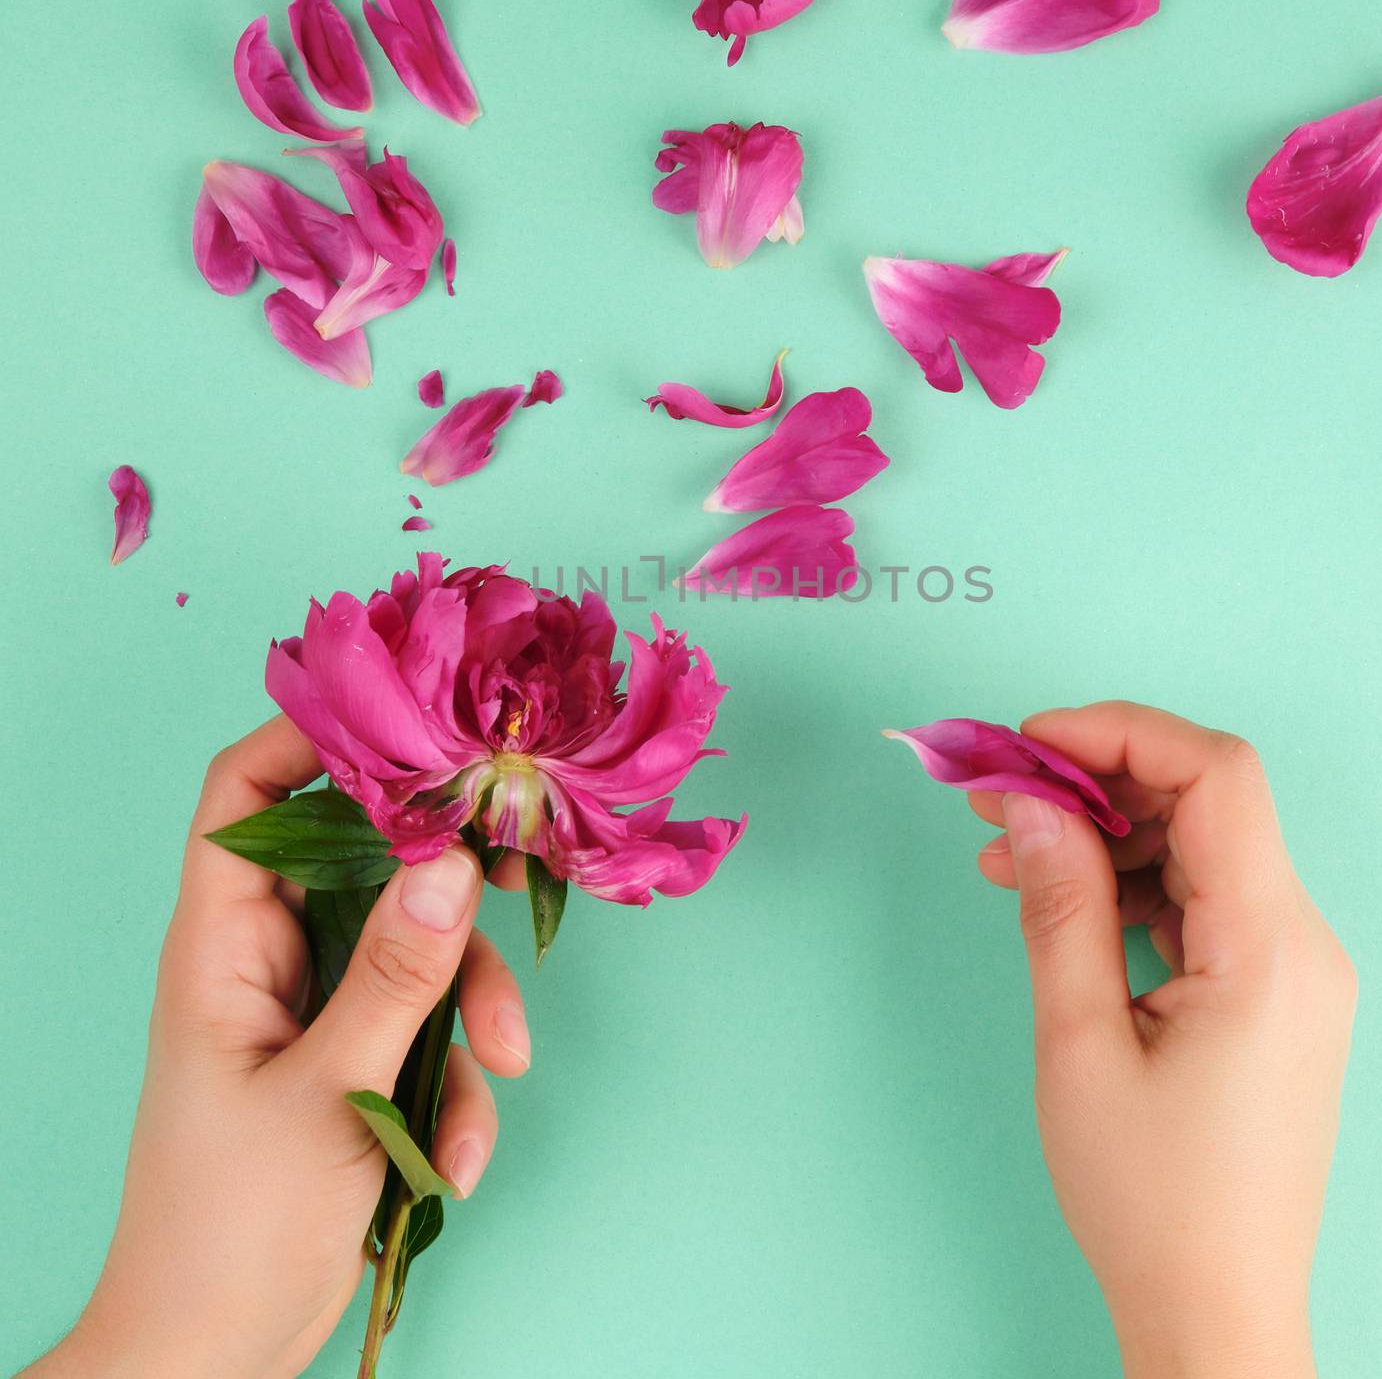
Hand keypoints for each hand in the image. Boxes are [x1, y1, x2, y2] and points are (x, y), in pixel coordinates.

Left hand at [27, 717, 533, 1378]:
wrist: (214, 1358)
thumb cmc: (228, 1227)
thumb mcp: (327, 1092)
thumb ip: (396, 974)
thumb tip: (454, 860)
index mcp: (223, 946)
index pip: (245, 797)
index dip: (311, 737)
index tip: (410, 716)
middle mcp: (272, 961)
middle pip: (367, 865)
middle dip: (447, 893)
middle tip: (517, 880)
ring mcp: (319, 1013)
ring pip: (417, 953)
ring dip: (470, 1010)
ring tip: (498, 1076)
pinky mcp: (358, 1065)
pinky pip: (428, 1034)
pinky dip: (455, 1086)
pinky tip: (453, 1157)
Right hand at [970, 702, 1355, 1378]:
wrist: (1213, 1307)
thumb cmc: (1148, 1197)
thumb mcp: (1079, 1043)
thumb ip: (1058, 906)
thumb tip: (1026, 798)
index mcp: (1269, 949)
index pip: (1217, 776)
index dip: (1119, 733)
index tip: (1027, 742)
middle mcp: (1300, 943)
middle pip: (1208, 801)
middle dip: (1097, 778)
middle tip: (997, 791)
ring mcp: (1291, 969)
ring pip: (1199, 847)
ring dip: (1104, 834)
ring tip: (1006, 854)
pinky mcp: (1269, 993)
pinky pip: (1200, 899)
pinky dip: (1128, 884)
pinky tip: (1058, 900)